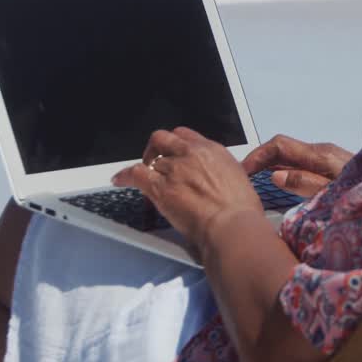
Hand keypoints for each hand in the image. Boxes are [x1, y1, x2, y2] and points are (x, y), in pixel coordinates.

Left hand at [112, 127, 261, 250]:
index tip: (173, 152)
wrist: (232, 225)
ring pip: (150, 159)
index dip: (176, 144)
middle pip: (164, 139)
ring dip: (146, 168)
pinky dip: (125, 176)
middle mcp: (191, 154)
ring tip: (142, 177)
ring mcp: (174, 169)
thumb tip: (216, 179)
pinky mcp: (160, 187)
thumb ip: (221, 173)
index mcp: (213, 150)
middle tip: (154, 160)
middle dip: (156, 148)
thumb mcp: (238, 180)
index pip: (186, 135)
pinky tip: (120, 180)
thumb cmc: (241, 211)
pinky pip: (135, 174)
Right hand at [241, 134, 352, 197]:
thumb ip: (305, 184)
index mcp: (321, 155)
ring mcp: (327, 157)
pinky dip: (285, 170)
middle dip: (260, 160)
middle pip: (282, 149)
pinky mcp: (332, 165)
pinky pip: (301, 164)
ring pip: (291, 157)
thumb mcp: (335, 193)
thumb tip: (275, 175)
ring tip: (253, 183)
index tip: (241, 170)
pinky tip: (279, 185)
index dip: (257, 155)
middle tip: (241, 179)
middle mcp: (322, 151)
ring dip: (271, 166)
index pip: (279, 145)